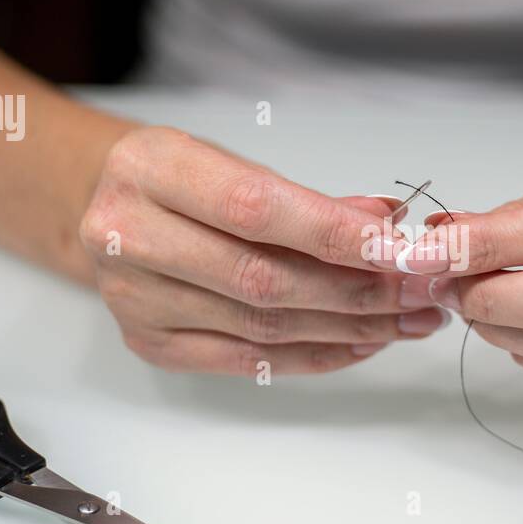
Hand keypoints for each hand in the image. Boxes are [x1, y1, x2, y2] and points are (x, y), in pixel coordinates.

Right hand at [79, 127, 446, 374]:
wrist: (102, 207)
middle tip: (420, 291)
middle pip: (263, 278)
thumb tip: (388, 225)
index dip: (335, 234)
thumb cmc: (179, 181)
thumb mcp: (235, 163)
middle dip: (358, 290)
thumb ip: (309, 198)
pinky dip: (315, 354)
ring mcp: (134, 299)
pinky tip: (362, 342)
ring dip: (349, 327)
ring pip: (263, 326)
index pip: (255, 209)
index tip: (400, 249)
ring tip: (407, 318)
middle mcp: (128, 236)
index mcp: (150, 170)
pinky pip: (249, 360)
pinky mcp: (149, 343)